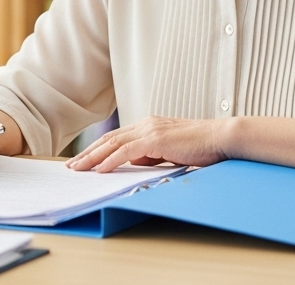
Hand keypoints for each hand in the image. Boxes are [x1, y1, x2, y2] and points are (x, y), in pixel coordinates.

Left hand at [66, 116, 230, 172]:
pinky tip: (99, 169)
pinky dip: (110, 160)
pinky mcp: (156, 139)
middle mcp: (146, 124)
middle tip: (72, 166)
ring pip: (113, 144)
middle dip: (89, 153)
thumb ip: (152, 155)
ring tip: (78, 168)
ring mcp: (150, 130)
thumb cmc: (202, 147)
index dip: (98, 149)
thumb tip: (135, 163)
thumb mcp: (171, 152)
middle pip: (109, 139)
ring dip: (93, 157)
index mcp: (149, 126)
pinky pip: (126, 151)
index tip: (84, 161)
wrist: (221, 138)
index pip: (117, 138)